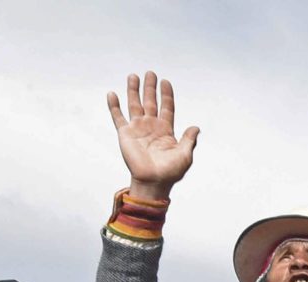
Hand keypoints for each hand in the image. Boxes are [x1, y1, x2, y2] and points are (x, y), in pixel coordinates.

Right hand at [107, 71, 198, 200]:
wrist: (153, 182)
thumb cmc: (170, 172)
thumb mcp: (185, 155)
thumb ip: (189, 139)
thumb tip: (196, 127)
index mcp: (166, 130)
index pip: (166, 107)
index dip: (166, 95)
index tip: (165, 81)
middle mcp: (151, 127)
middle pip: (150, 102)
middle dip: (150, 88)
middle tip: (150, 73)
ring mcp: (137, 129)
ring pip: (134, 105)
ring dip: (133, 90)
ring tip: (133, 76)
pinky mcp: (125, 134)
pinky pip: (117, 117)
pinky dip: (114, 106)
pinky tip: (111, 94)